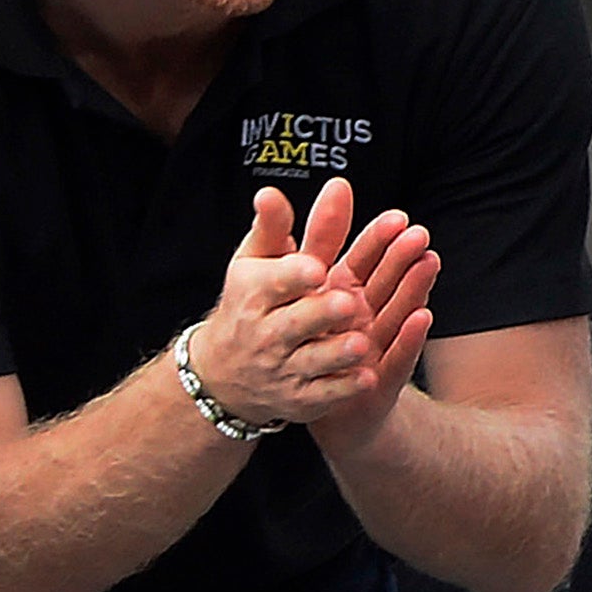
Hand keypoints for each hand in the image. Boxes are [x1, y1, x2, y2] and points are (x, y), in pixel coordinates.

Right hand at [185, 178, 377, 425]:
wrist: (223, 374)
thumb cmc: (250, 303)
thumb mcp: (255, 263)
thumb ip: (274, 227)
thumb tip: (270, 191)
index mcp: (254, 293)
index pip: (273, 282)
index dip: (294, 275)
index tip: (316, 267)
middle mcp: (265, 333)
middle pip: (295, 323)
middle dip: (321, 313)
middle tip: (349, 303)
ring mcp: (282, 370)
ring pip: (312, 362)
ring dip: (337, 353)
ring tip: (361, 342)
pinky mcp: (298, 400)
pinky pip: (323, 396)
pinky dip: (344, 388)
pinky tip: (367, 377)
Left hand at [311, 203, 439, 434]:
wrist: (318, 409)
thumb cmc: (315, 344)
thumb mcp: (303, 295)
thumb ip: (306, 252)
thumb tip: (307, 208)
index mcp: (344, 294)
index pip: (364, 260)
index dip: (379, 239)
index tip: (397, 217)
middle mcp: (366, 317)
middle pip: (387, 282)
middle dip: (402, 257)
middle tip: (418, 233)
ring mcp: (376, 346)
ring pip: (397, 312)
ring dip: (414, 288)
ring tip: (428, 262)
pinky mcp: (379, 379)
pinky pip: (395, 356)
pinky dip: (408, 338)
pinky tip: (421, 318)